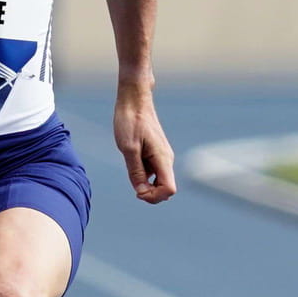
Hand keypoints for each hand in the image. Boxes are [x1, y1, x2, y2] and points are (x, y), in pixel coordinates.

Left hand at [113, 84, 175, 202]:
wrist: (133, 100)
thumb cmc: (130, 121)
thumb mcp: (128, 148)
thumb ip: (135, 171)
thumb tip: (141, 192)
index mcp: (163, 158)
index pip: (169, 189)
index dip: (154, 196)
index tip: (137, 191)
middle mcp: (166, 159)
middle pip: (165, 188)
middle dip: (150, 193)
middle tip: (132, 185)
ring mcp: (161, 156)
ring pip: (158, 180)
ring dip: (145, 182)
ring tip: (130, 167)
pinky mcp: (155, 152)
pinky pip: (152, 171)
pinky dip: (143, 173)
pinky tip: (131, 160)